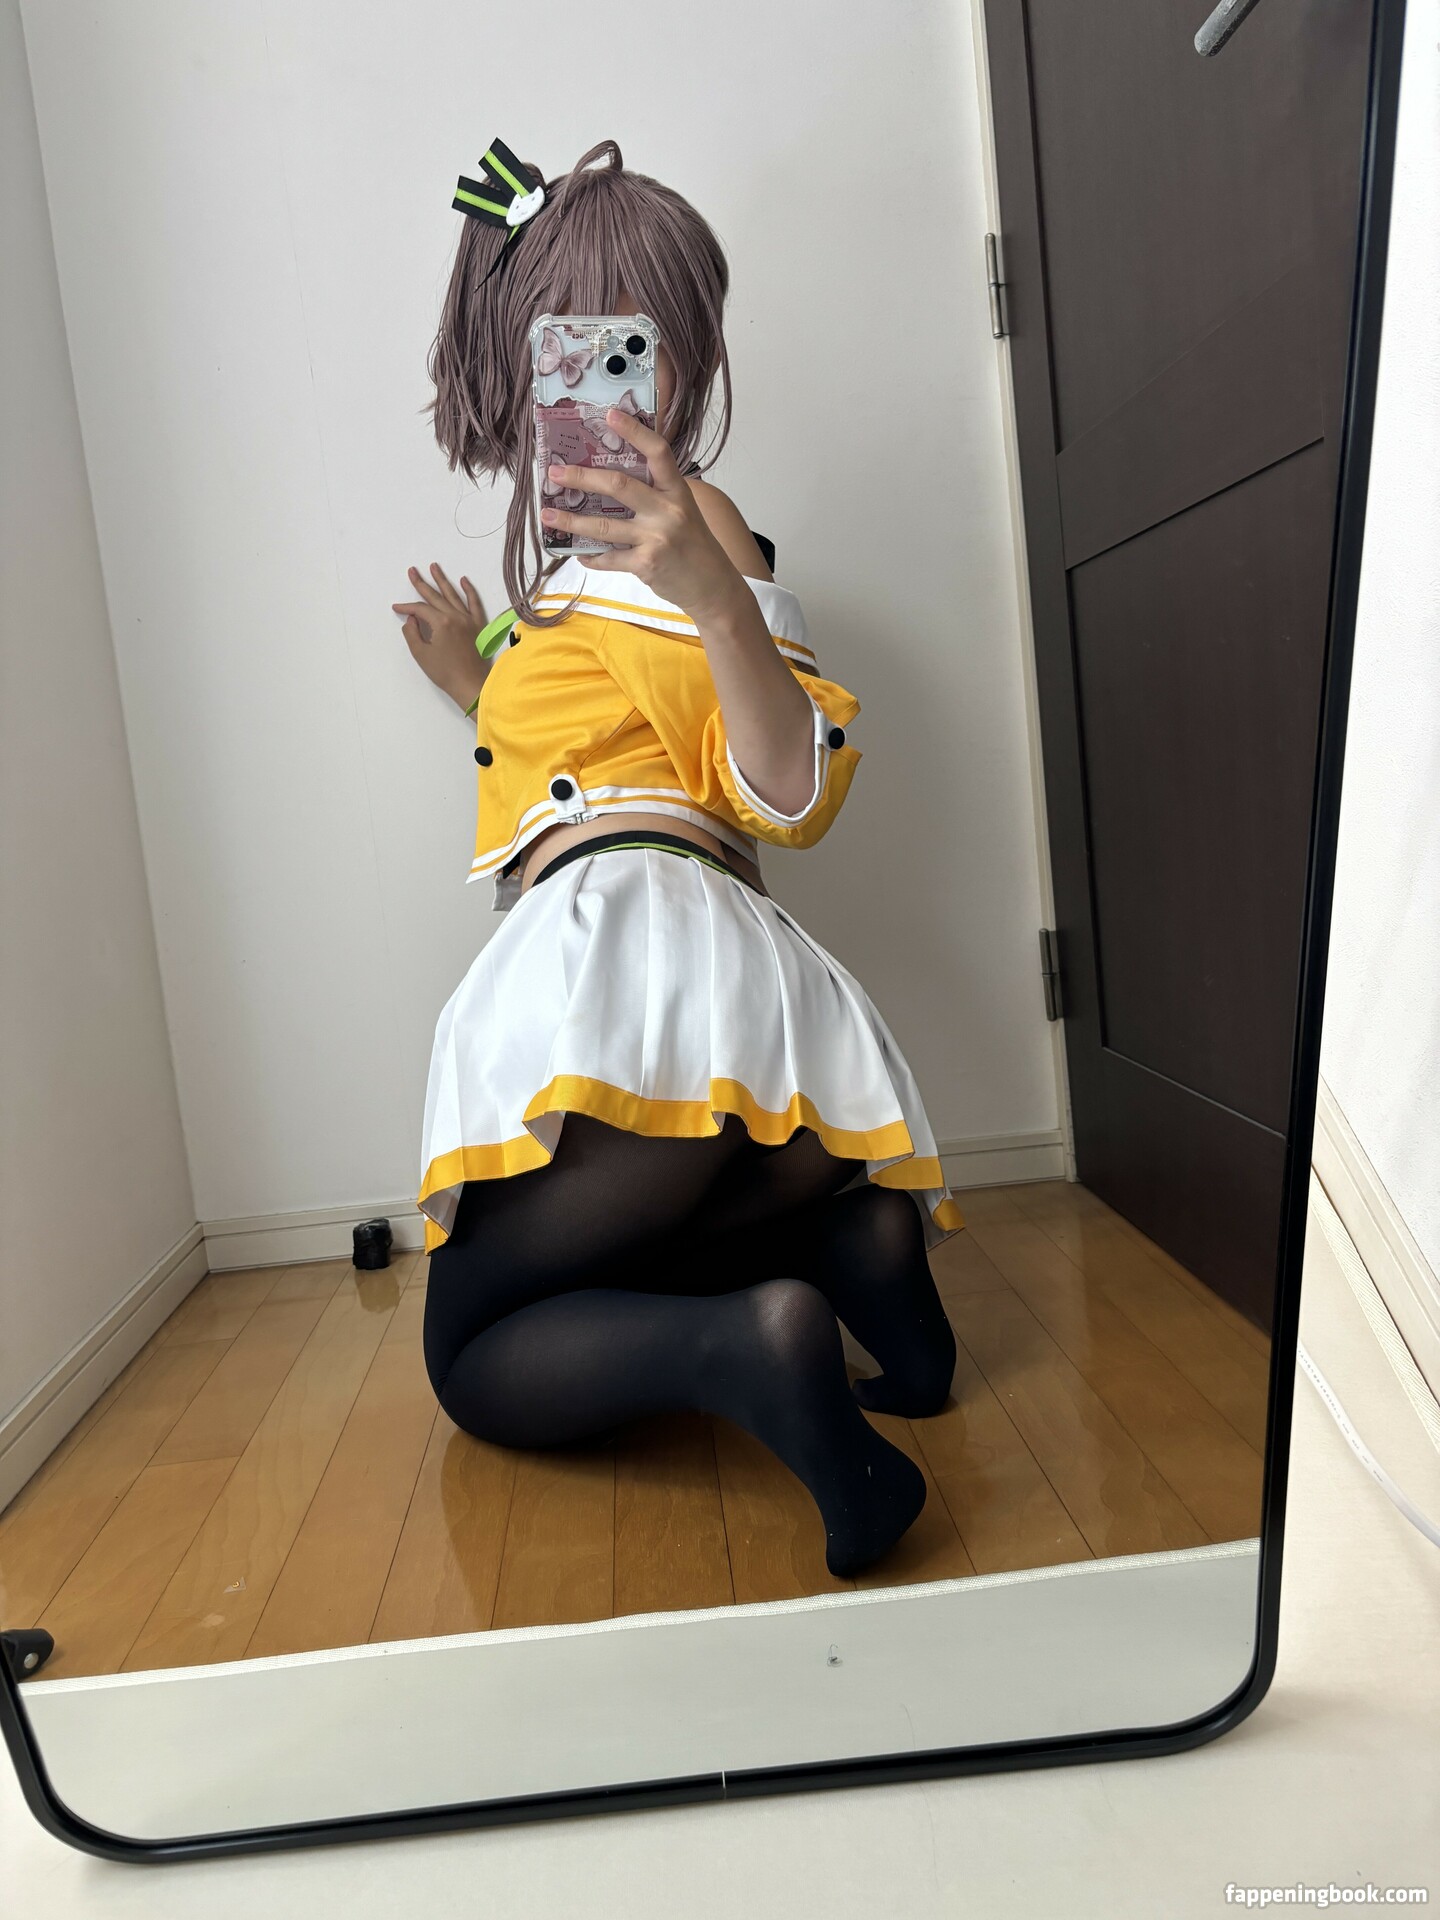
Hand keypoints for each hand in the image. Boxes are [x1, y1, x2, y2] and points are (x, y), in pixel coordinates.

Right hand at [392, 563, 486, 711]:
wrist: (472, 685)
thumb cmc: (445, 672)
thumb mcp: (421, 654)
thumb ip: (412, 633)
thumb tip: (411, 619)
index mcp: (441, 622)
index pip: (420, 609)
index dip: (407, 608)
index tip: (397, 608)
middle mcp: (455, 616)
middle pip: (435, 596)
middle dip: (422, 582)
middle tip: (412, 570)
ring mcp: (469, 619)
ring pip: (454, 594)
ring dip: (442, 580)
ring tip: (434, 566)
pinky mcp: (479, 625)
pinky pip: (474, 603)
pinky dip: (469, 591)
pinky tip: (463, 580)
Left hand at [540, 411, 744, 622]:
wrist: (713, 587)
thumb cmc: (694, 545)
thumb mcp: (683, 510)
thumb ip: (656, 494)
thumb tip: (612, 481)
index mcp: (678, 491)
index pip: (658, 453)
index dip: (634, 431)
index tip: (609, 415)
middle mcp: (668, 511)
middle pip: (619, 486)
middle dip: (582, 478)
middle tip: (555, 473)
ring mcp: (656, 538)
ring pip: (604, 526)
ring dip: (571, 522)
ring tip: (547, 516)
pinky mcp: (646, 564)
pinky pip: (609, 558)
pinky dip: (591, 557)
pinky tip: (578, 553)